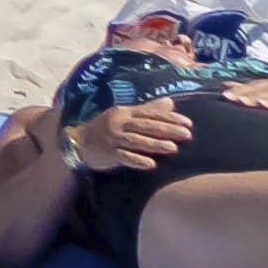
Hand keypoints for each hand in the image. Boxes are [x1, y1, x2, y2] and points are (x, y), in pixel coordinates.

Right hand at [68, 98, 192, 173]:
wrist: (79, 141)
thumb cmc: (107, 128)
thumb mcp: (125, 115)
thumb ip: (147, 110)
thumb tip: (170, 102)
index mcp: (124, 112)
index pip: (149, 113)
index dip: (169, 118)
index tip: (188, 123)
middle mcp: (118, 123)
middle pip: (145, 126)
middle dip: (167, 130)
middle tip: (187, 135)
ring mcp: (112, 138)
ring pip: (136, 141)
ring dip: (155, 144)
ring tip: (173, 148)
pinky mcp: (108, 153)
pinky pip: (124, 156)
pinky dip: (137, 160)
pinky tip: (151, 164)